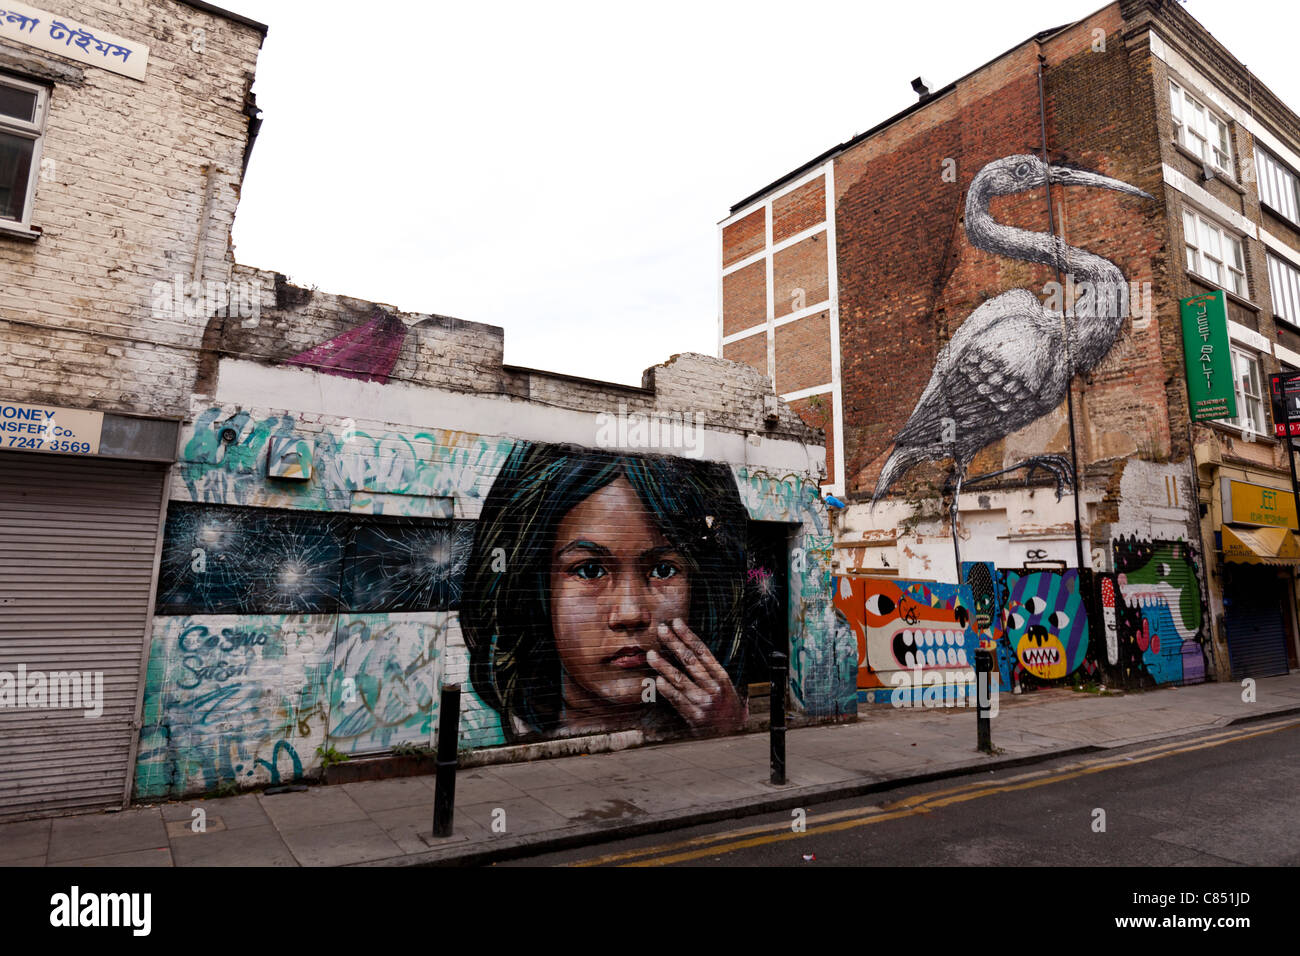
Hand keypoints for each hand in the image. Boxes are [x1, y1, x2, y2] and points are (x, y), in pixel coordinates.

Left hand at [647, 619, 746, 734]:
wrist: (731, 732)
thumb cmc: (723, 703)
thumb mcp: (722, 684)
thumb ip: (705, 669)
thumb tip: (682, 645)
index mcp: (721, 676)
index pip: (702, 651)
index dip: (688, 635)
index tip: (676, 622)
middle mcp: (713, 688)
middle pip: (690, 661)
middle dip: (674, 643)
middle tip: (661, 630)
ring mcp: (704, 703)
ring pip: (680, 680)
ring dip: (663, 666)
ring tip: (651, 654)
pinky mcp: (694, 717)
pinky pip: (678, 701)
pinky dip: (667, 690)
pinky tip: (658, 680)